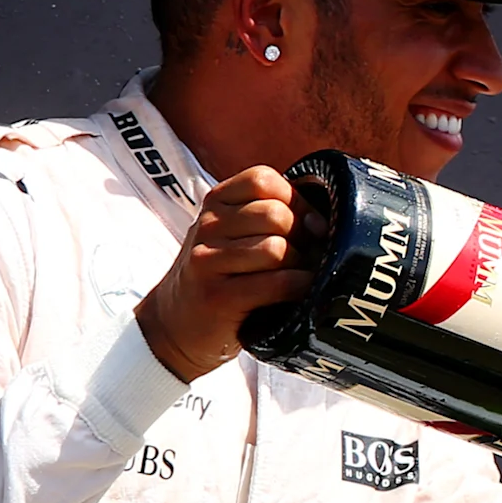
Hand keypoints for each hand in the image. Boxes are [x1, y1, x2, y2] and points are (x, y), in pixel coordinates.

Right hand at [137, 169, 311, 381]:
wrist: (176, 323)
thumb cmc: (223, 274)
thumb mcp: (236, 233)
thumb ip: (272, 214)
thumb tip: (325, 222)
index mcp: (215, 201)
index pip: (263, 179)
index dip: (296, 199)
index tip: (309, 225)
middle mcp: (207, 226)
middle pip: (276, 214)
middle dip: (303, 236)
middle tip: (307, 256)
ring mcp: (207, 261)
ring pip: (277, 248)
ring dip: (300, 264)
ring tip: (298, 274)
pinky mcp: (218, 296)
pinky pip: (277, 283)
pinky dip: (299, 287)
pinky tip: (298, 292)